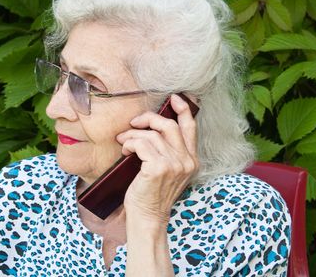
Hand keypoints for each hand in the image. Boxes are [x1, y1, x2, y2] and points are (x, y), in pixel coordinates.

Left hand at [116, 94, 198, 224]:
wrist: (147, 217)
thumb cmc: (152, 192)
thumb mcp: (167, 170)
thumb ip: (168, 150)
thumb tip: (152, 126)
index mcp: (191, 160)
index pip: (191, 127)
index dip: (183, 109)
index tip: (173, 98)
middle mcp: (187, 161)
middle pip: (168, 125)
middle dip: (148, 119)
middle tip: (133, 123)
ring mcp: (174, 165)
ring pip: (151, 134)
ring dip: (133, 135)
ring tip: (124, 143)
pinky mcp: (159, 168)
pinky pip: (141, 144)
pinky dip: (130, 144)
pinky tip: (125, 152)